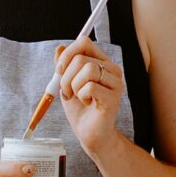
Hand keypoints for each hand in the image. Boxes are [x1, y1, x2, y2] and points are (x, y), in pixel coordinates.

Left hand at [55, 36, 122, 156]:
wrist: (89, 134)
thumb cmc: (80, 109)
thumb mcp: (67, 83)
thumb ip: (64, 66)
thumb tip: (59, 48)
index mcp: (101, 62)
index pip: (84, 43)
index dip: (67, 54)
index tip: (59, 71)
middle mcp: (111, 69)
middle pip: (81, 58)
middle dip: (66, 76)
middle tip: (67, 91)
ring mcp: (115, 83)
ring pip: (87, 69)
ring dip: (74, 86)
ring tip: (77, 97)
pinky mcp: (113, 97)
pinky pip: (90, 87)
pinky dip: (82, 96)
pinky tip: (87, 103)